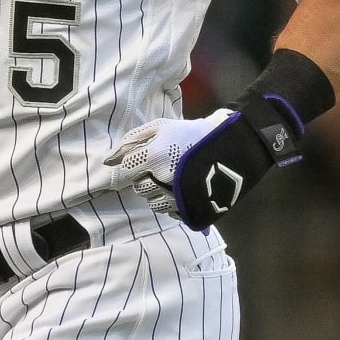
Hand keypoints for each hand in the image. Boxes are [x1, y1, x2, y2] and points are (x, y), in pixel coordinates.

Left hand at [104, 96, 302, 230]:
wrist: (232, 148)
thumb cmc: (191, 134)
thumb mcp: (161, 127)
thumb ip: (131, 141)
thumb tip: (107, 161)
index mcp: (155, 156)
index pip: (127, 169)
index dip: (134, 164)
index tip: (146, 160)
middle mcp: (164, 179)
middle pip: (138, 188)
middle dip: (146, 179)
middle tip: (164, 168)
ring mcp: (178, 197)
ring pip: (152, 202)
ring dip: (158, 192)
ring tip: (174, 178)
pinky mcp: (190, 210)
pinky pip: (169, 212)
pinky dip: (172, 203)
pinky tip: (182, 189)